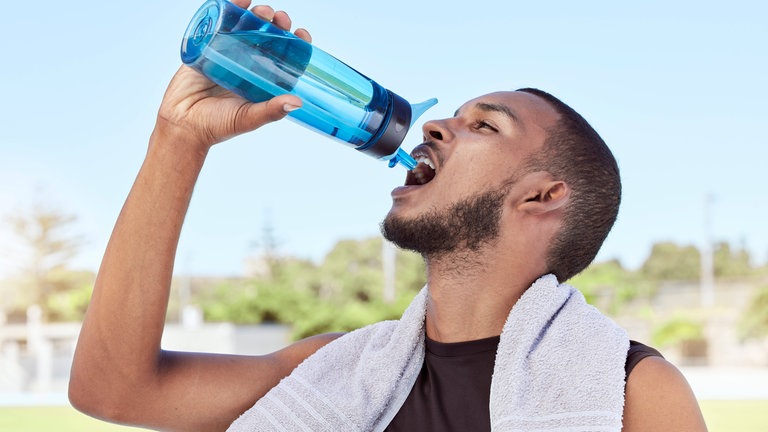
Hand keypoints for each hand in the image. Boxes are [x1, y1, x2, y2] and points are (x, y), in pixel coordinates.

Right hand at [155, 1, 312, 151]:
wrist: (183, 125)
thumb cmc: (218, 126)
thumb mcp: (249, 117)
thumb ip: (271, 111)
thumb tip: (298, 102)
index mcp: (262, 80)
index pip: (284, 58)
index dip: (295, 44)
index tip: (302, 34)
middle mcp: (247, 65)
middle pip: (267, 38)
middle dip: (277, 25)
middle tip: (280, 19)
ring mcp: (227, 55)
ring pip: (245, 28)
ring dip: (256, 15)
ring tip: (262, 11)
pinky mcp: (206, 47)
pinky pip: (218, 25)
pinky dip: (229, 9)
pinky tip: (239, 1)